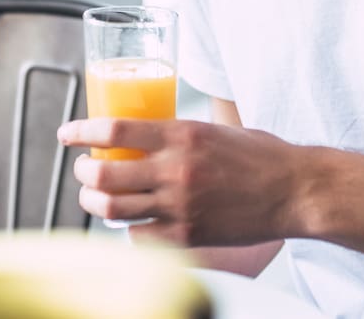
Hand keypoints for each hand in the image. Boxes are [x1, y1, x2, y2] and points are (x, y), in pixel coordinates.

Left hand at [57, 117, 305, 247]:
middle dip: (82, 172)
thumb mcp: (214, 128)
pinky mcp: (189, 235)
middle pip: (103, 173)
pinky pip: (139, 236)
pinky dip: (127, 228)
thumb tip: (146, 132)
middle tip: (82, 168)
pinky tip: (130, 220)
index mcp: (181, 134)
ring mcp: (180, 205)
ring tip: (93, 195)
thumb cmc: (260, 155)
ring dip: (93, 201)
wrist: (296, 191)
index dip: (81, 131)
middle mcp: (175, 169)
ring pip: (112, 208)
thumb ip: (179, 133)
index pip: (114, 129)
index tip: (66, 134)